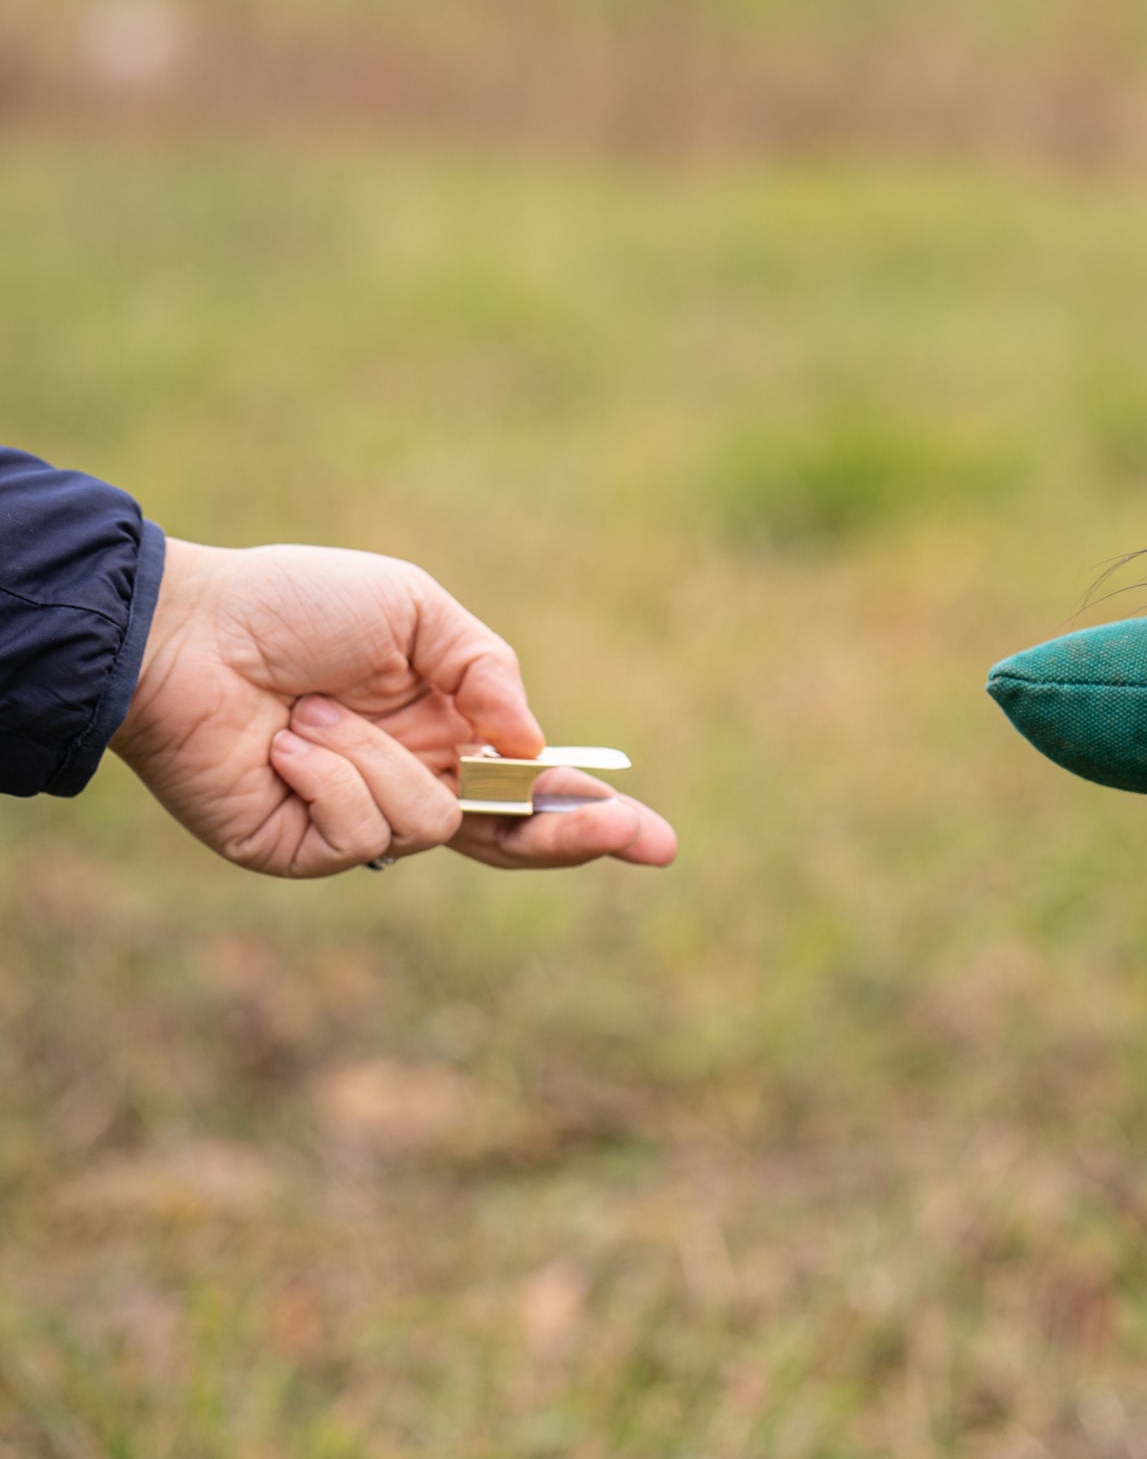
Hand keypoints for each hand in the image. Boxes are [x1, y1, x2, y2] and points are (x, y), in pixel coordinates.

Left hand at [111, 540, 676, 876]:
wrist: (182, 634)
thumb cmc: (295, 607)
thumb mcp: (415, 610)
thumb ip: (487, 670)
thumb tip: (531, 749)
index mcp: (444, 731)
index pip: (530, 788)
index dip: (588, 812)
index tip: (651, 837)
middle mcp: (410, 782)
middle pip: (513, 840)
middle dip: (574, 836)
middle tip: (629, 836)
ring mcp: (357, 823)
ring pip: (430, 824)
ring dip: (377, 756)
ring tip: (312, 710)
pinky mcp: (303, 851)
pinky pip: (362, 833)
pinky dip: (331, 777)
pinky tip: (287, 744)